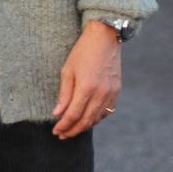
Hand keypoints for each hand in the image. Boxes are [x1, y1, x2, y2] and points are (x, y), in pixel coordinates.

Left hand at [51, 20, 120, 139]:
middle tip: (62, 134)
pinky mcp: (117, 91)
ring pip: (97, 119)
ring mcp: (111, 93)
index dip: (63, 126)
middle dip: (72, 130)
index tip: (55, 131)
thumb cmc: (82, 51)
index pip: (73, 115)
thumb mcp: (68, 70)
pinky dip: (96, 118)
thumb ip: (64, 94)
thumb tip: (57, 114)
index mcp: (86, 87)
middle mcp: (101, 93)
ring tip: (72, 129)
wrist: (104, 37)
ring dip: (84, 126)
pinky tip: (88, 119)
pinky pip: (106, 112)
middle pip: (85, 121)